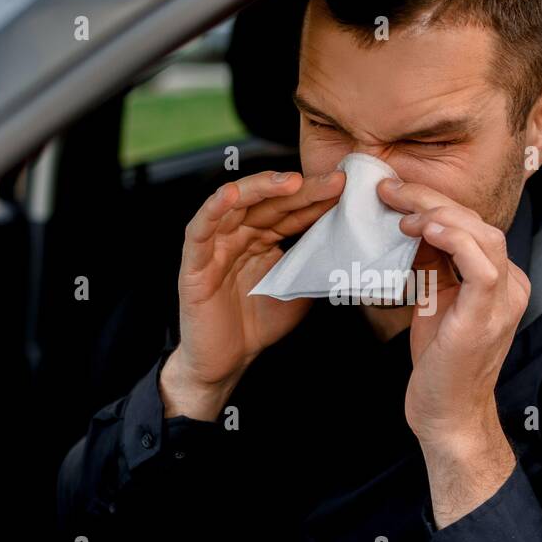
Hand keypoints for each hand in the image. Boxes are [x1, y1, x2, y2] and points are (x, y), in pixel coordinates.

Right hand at [161, 168, 345, 419]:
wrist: (227, 361)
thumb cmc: (258, 324)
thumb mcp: (297, 290)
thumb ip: (313, 265)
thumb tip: (346, 246)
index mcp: (262, 238)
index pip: (290, 211)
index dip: (316, 199)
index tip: (345, 188)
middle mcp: (238, 235)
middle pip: (269, 203)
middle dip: (301, 190)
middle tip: (333, 180)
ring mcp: (215, 246)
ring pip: (234, 205)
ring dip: (261, 188)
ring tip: (291, 181)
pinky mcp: (194, 263)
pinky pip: (200, 230)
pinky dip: (213, 209)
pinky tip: (231, 194)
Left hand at [377, 178, 528, 524]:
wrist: (446, 414)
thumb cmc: (441, 365)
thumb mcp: (434, 301)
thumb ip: (432, 263)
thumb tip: (410, 223)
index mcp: (500, 279)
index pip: (471, 224)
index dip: (433, 202)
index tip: (395, 192)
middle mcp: (511, 284)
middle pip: (477, 221)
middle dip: (430, 199)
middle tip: (390, 189)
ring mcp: (505, 300)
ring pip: (482, 234)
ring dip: (437, 213)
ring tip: (400, 209)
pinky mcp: (488, 316)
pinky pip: (481, 264)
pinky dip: (454, 239)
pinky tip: (425, 228)